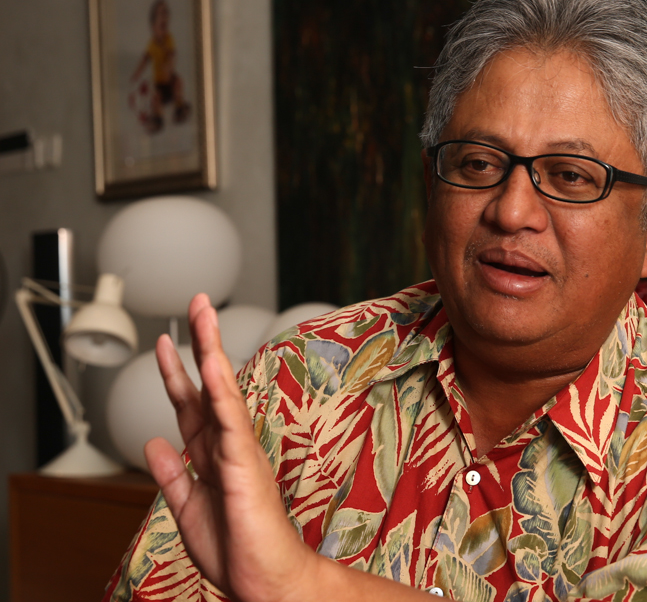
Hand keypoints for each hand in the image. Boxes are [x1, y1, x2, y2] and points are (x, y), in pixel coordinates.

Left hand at [144, 294, 320, 601]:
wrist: (263, 577)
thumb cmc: (235, 547)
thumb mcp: (187, 506)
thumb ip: (172, 473)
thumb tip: (153, 441)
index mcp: (212, 455)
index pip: (190, 404)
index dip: (175, 372)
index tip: (163, 342)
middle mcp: (226, 444)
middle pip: (208, 385)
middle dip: (200, 343)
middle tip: (196, 303)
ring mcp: (237, 449)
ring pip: (220, 390)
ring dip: (210, 350)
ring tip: (203, 314)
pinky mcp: (244, 462)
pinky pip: (229, 419)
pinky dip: (219, 390)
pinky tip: (210, 363)